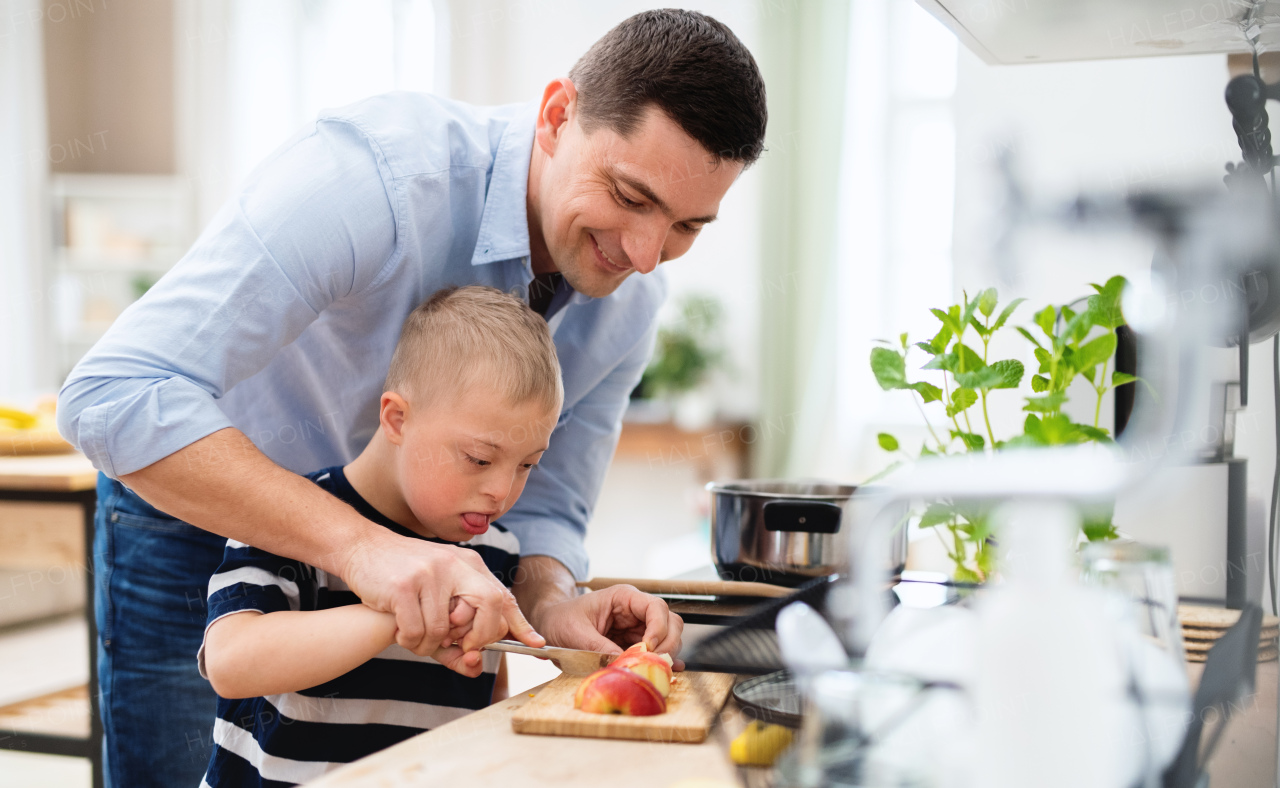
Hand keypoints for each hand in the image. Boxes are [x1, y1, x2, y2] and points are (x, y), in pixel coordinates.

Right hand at [341, 530, 543, 662]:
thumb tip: (476, 668)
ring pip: (445, 629)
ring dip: (430, 646)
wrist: (362, 548)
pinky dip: (409, 641)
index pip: (502, 596)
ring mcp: (429, 573)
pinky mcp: (403, 585)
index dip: (520, 624)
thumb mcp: (435, 598)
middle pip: (489, 605)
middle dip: (480, 636)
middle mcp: (454, 564)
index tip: (536, 645)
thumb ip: (456, 636)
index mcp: (468, 564)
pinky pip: (417, 631)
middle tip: (462, 648)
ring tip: (415, 637)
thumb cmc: (403, 578)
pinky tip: (400, 631)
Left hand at [535, 584, 684, 668]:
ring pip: (667, 637)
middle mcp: (635, 610)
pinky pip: (655, 650)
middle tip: (654, 663)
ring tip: (653, 670)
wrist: (551, 625)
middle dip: (667, 644)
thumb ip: (598, 647)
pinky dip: (660, 661)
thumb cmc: (561, 620)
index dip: (659, 628)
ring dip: (664, 654)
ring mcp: (637, 627)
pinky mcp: (634, 643)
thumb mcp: (575, 633)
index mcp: (623, 598)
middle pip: (669, 622)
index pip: (656, 607)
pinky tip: (663, 673)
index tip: (648, 649)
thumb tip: (622, 662)